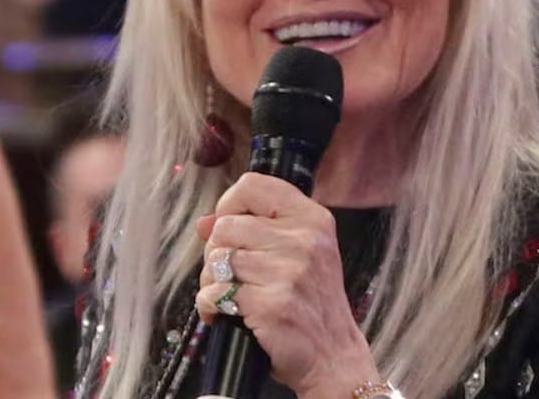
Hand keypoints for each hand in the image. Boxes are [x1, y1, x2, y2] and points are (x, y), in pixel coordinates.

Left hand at [196, 174, 378, 398]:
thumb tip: (204, 223)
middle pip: (226, 226)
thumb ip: (255, 229)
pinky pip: (215, 293)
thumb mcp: (299, 253)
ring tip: (229, 294)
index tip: (230, 228)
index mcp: (312, 218)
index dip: (229, 204)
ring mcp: (289, 271)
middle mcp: (303, 239)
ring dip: (211, 281)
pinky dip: (210, 306)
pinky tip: (226, 314)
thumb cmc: (312, 302)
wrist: (333, 354)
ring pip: (217, 259)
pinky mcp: (271, 304)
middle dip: (216, 252)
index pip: (252, 185)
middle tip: (230, 273)